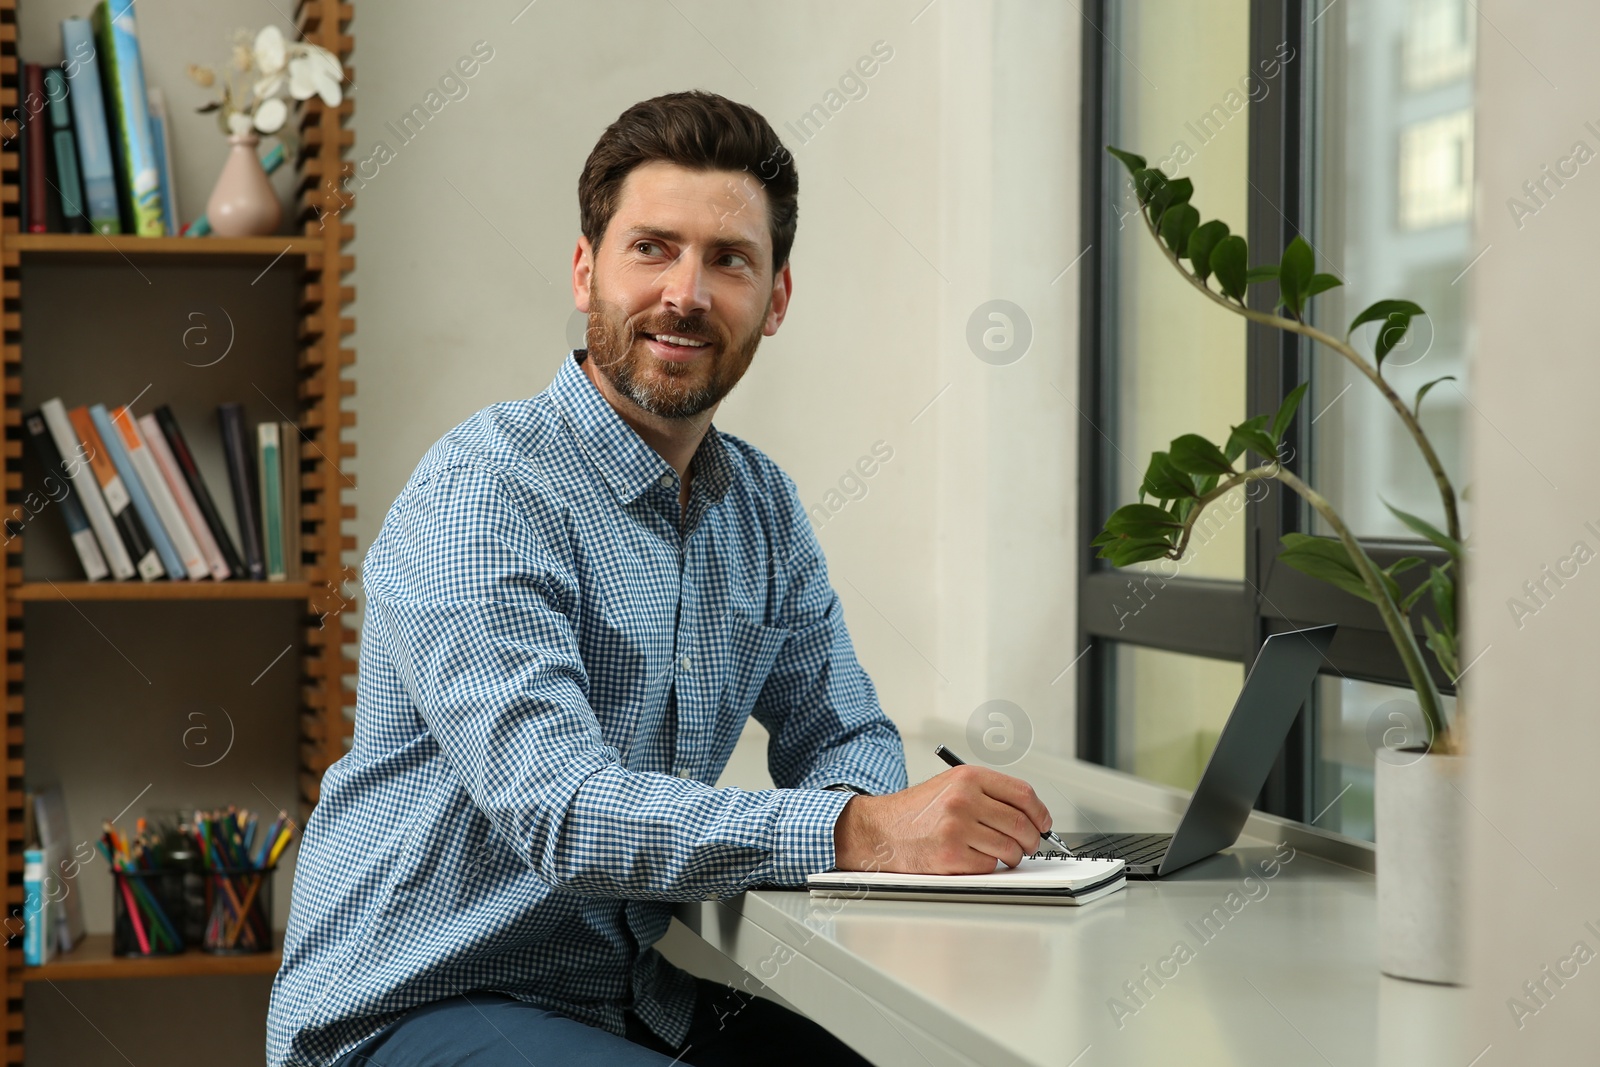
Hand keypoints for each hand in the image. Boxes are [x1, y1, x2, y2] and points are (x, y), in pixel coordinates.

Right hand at [831, 764, 1052, 874]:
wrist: (881, 830)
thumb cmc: (917, 812)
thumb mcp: (951, 786)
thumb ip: (988, 794)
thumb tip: (1031, 815)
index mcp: (967, 778)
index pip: (1023, 794)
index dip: (1041, 813)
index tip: (1044, 823)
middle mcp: (963, 799)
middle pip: (1021, 823)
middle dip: (1032, 839)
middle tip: (1028, 845)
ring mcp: (957, 828)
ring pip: (1009, 848)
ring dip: (1012, 856)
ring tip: (1003, 854)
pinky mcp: (951, 855)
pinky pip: (989, 865)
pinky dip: (989, 866)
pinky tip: (975, 859)